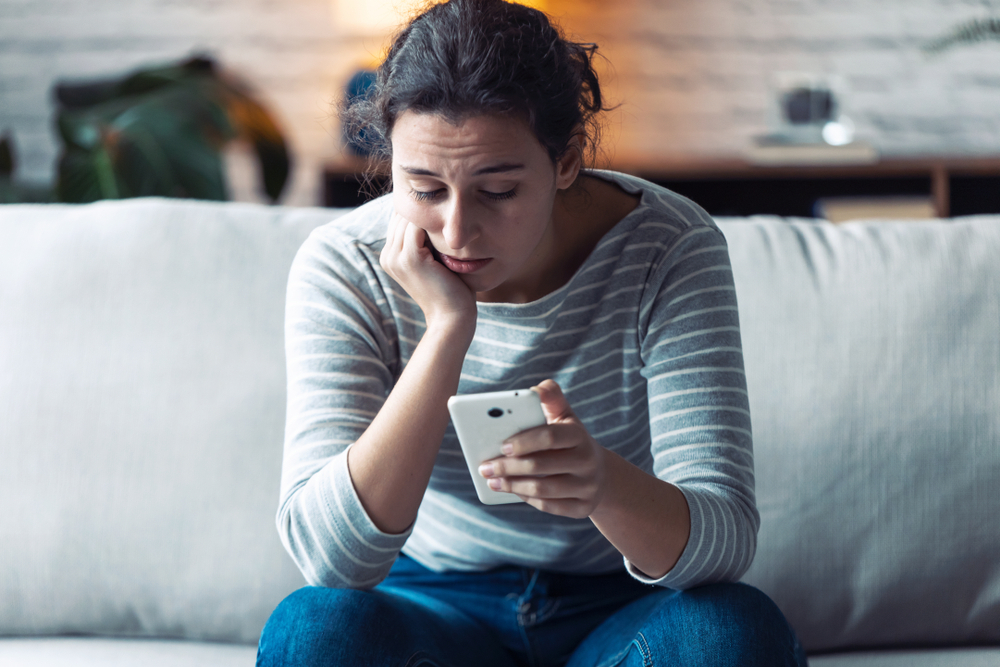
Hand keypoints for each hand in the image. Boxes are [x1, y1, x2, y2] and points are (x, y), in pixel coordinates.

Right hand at [380, 211, 476, 330]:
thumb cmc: (449, 290)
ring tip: (449, 208)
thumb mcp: (435, 260)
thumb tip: (437, 215)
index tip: (441, 202)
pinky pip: (417, 226)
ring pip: (409, 217)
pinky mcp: (411, 258)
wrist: (451, 317)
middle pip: (402, 215)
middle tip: (445, 199)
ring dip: (429, 210)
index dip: (419, 209)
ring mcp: (396, 257)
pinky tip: (450, 220)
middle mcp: (388, 256)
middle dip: (423, 206)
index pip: (400, 219)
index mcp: (390, 256)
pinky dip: (432, 220)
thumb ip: (429, 240)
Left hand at [478, 379, 607, 518]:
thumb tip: (535, 388)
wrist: (601, 474)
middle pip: (541, 465)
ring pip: (543, 489)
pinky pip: (549, 506)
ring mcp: (588, 486)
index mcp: (580, 435)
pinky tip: (511, 491)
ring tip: (491, 481)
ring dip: (512, 485)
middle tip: (484, 467)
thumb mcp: (565, 417)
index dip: (524, 441)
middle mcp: (588, 461)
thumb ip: (551, 399)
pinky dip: (526, 498)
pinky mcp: (583, 508)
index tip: (501, 445)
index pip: (550, 436)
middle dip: (508, 467)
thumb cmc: (571, 441)